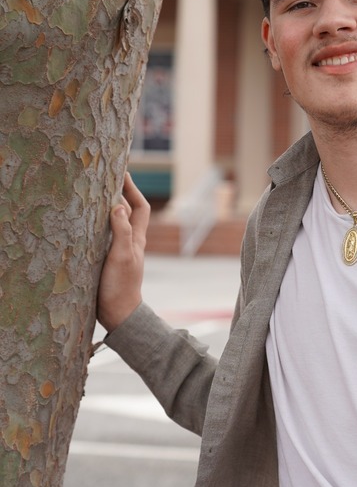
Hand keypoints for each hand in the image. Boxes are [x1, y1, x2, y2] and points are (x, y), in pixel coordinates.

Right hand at [97, 172, 149, 332]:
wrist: (119, 315)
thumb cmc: (121, 286)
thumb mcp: (121, 256)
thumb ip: (121, 231)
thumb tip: (119, 205)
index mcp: (137, 238)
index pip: (140, 207)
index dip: (133, 189)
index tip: (122, 172)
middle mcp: (130, 242)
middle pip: (129, 211)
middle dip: (120, 193)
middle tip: (105, 178)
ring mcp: (120, 251)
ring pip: (117, 223)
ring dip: (109, 208)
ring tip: (94, 194)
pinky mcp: (109, 261)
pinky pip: (106, 236)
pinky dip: (100, 225)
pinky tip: (87, 224)